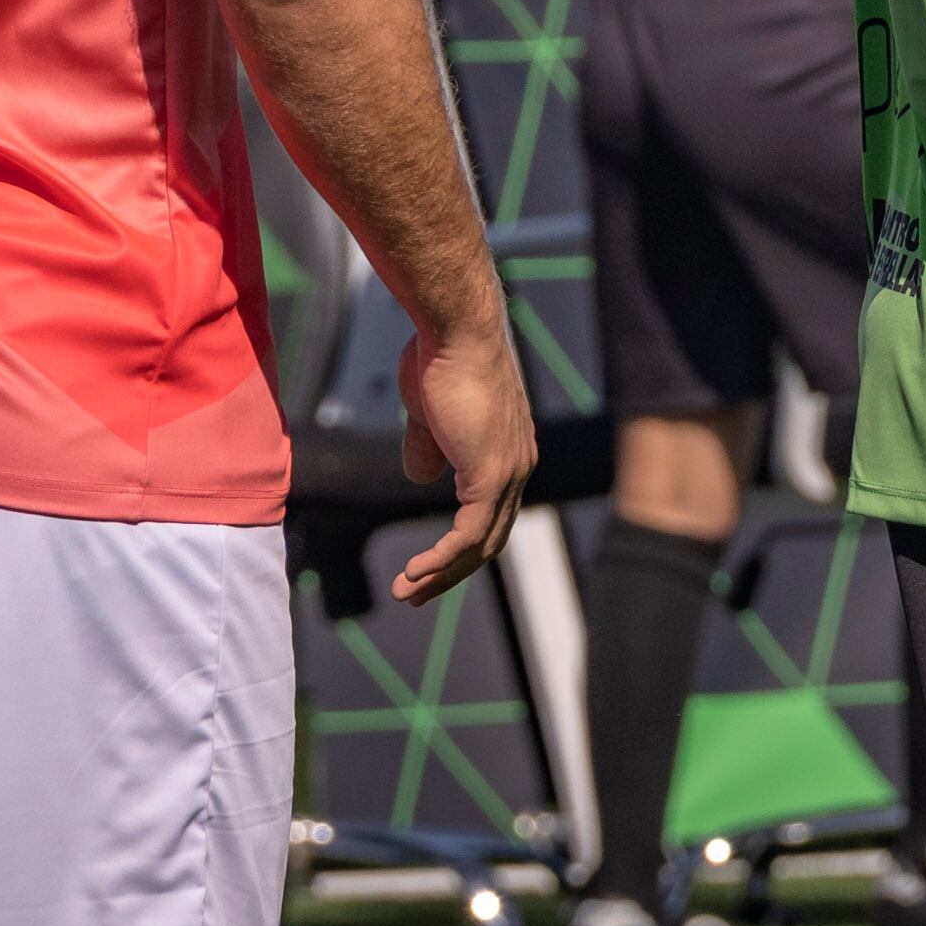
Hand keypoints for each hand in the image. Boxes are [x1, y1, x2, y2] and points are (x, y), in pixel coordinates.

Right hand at [391, 313, 537, 603]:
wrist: (455, 331)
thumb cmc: (439, 359)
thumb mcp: (428, 413)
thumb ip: (428, 446)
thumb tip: (420, 476)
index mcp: (508, 451)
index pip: (491, 514)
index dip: (460, 544)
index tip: (428, 566)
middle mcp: (518, 466)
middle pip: (490, 537)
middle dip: (452, 571)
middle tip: (417, 593)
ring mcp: (509, 472)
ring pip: (482, 544)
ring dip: (442, 574)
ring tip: (408, 593)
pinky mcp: (492, 474)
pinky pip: (470, 534)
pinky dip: (443, 559)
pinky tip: (416, 573)